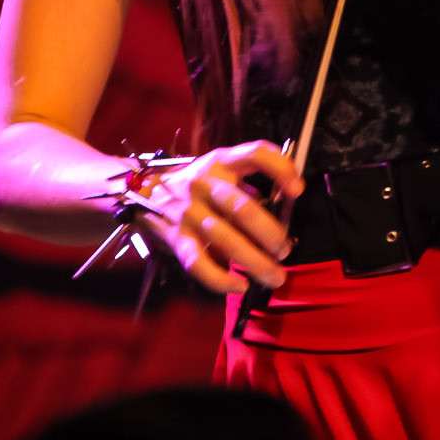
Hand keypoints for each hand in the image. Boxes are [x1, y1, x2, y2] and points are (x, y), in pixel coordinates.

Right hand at [140, 140, 302, 295]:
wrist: (142, 190)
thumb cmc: (196, 182)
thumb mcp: (220, 168)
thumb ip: (249, 181)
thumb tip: (286, 207)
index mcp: (221, 161)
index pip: (255, 153)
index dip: (280, 169)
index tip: (298, 191)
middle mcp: (204, 183)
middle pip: (243, 208)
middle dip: (271, 234)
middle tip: (285, 250)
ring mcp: (189, 211)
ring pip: (226, 240)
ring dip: (255, 263)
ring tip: (275, 276)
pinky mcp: (177, 237)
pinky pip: (199, 263)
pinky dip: (221, 280)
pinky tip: (240, 286)